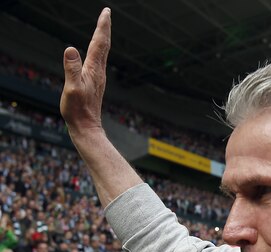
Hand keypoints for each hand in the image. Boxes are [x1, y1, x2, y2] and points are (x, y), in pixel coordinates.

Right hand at [60, 8, 110, 135]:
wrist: (86, 126)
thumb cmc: (77, 109)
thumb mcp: (71, 88)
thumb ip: (71, 69)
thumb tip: (70, 49)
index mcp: (93, 69)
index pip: (99, 43)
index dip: (102, 27)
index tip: (106, 12)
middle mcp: (99, 71)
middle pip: (103, 45)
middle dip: (104, 28)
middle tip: (106, 13)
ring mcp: (98, 76)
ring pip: (102, 52)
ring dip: (102, 37)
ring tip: (103, 27)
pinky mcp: (95, 82)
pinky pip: (98, 60)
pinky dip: (98, 49)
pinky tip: (97, 51)